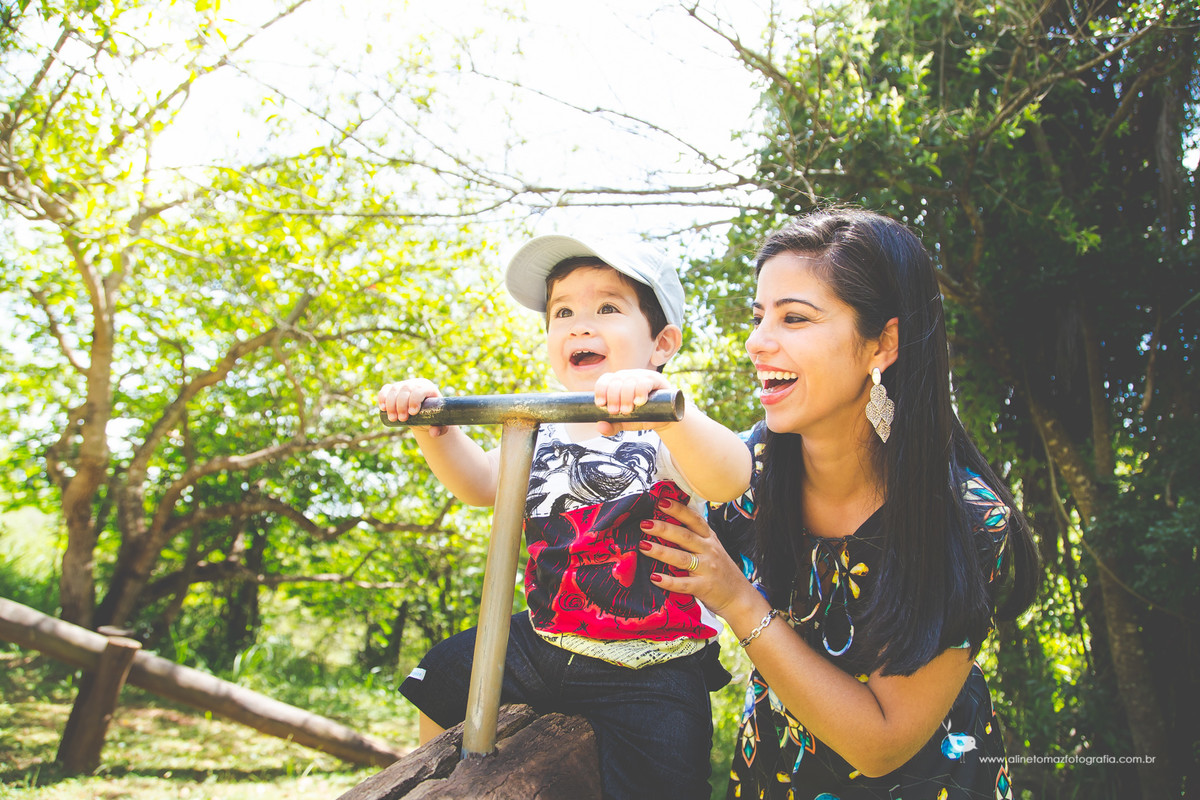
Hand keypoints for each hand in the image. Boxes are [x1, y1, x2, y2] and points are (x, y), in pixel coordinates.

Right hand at [377, 379, 448, 436]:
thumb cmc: (433, 415)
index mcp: (428, 387)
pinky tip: (383, 408)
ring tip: (393, 418)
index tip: (413, 413)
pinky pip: (385, 390)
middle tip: (402, 419)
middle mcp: (415, 383)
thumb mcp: (439, 422)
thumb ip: (440, 429)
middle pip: (406, 390)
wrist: (423, 411)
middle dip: (402, 405)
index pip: (420, 389)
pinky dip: (382, 397)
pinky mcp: (393, 388)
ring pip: (394, 390)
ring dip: (391, 404)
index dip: (415, 399)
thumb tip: (434, 433)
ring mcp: (403, 384)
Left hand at [593, 369, 672, 435]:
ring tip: (627, 410)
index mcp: (617, 383)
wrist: (664, 419)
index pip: (605, 380)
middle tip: (616, 412)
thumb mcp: (626, 423)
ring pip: (629, 381)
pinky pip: (645, 382)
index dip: (601, 390)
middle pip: (616, 381)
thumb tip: (600, 426)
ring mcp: (641, 376)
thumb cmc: (642, 416)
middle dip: (613, 397)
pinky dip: (640, 391)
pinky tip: (639, 401)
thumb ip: (612, 426)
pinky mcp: (655, 379)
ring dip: (626, 396)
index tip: (600, 404)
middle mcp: (628, 376)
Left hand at [638, 497, 754, 619]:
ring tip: (643, 546)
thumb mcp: (712, 546)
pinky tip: (654, 578)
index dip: (678, 509)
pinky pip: (684, 584)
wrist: (739, 596)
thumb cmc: (720, 569)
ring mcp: (707, 569)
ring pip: (682, 558)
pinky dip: (668, 581)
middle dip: (663, 528)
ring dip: (661, 551)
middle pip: (685, 536)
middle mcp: (709, 550)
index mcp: (709, 538)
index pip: (694, 519)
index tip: (661, 502)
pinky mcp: (704, 587)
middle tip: (644, 523)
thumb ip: (695, 534)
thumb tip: (669, 518)